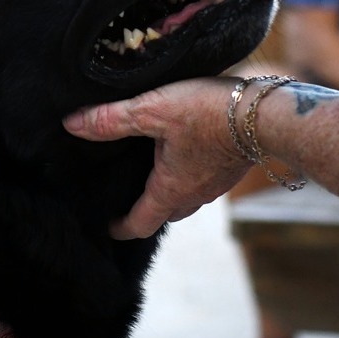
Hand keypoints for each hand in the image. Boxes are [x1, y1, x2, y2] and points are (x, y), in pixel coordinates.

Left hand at [64, 76, 249, 239]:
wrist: (266, 114)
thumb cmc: (209, 113)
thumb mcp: (154, 109)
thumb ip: (113, 119)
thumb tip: (71, 125)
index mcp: (170, 190)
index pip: (139, 224)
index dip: (119, 227)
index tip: (107, 225)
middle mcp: (194, 196)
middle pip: (163, 214)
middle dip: (144, 210)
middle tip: (126, 197)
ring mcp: (217, 184)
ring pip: (186, 198)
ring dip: (169, 191)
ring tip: (154, 170)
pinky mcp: (232, 168)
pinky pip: (204, 181)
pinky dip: (190, 175)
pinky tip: (187, 150)